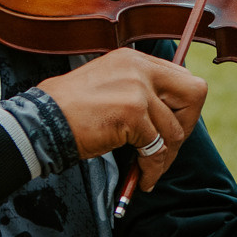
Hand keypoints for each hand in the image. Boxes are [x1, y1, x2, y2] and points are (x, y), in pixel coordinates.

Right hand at [35, 49, 208, 190]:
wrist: (42, 123)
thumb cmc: (71, 112)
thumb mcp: (111, 88)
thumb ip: (141, 92)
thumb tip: (173, 115)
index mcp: (135, 60)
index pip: (183, 78)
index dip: (183, 108)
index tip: (172, 129)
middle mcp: (139, 68)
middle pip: (194, 94)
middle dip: (187, 126)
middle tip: (168, 149)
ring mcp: (137, 89)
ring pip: (175, 129)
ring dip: (165, 156)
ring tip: (149, 169)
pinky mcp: (133, 113)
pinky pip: (157, 148)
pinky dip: (152, 168)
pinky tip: (142, 177)